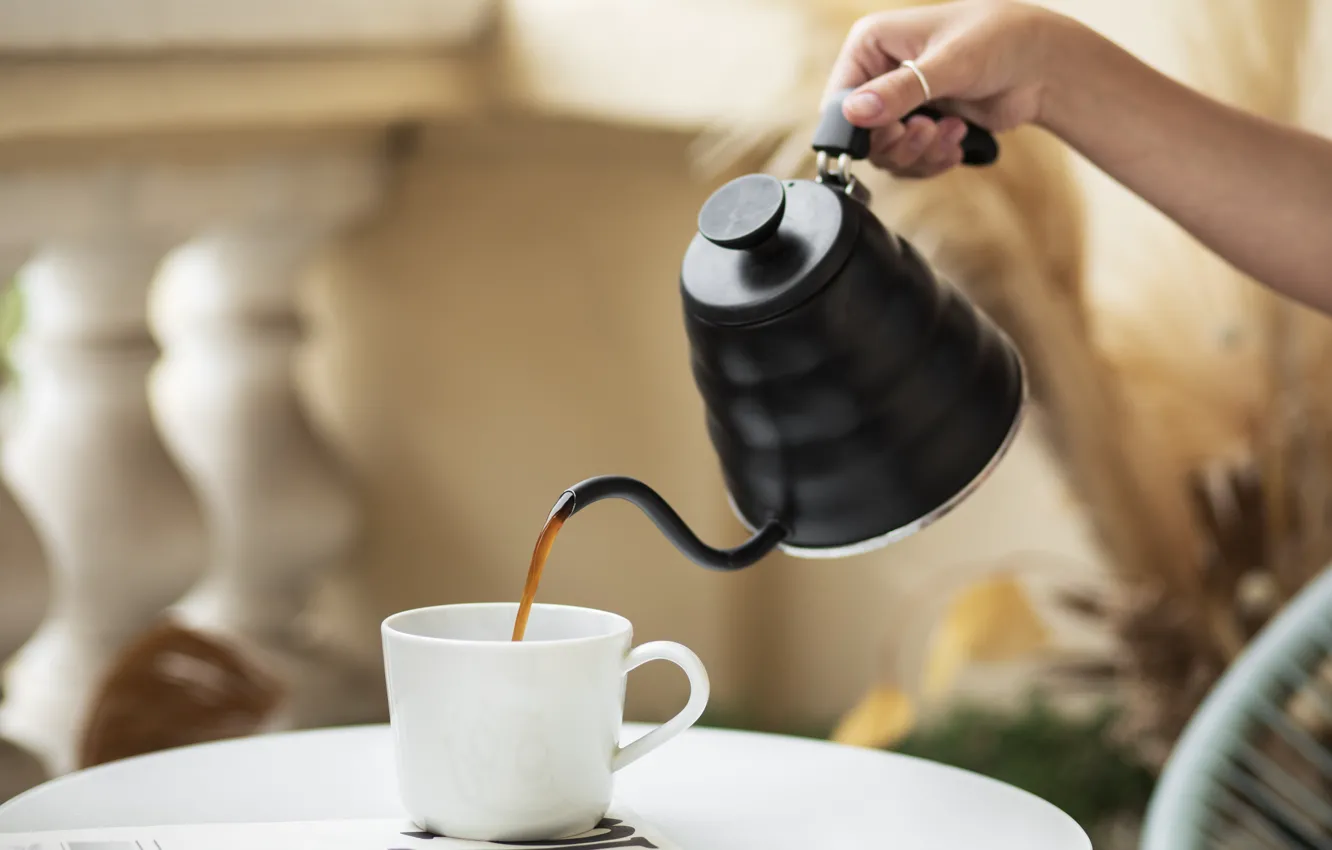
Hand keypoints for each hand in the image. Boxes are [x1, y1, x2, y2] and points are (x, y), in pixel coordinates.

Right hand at [826, 0, 1062, 176]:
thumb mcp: (948, 64)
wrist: (1040, 62)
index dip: (862, 126)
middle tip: (929, 131)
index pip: (840, 99)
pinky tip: (957, 140)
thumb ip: (901, 91)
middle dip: (899, 143)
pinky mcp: (919, 127)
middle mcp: (878, 75)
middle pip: (861, 135)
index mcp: (871, 45)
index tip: (896, 130)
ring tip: (952, 131)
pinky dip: (933, 159)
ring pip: (886, 154)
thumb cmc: (998, 41)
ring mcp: (899, 104)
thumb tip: (856, 112)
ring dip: (921, 152)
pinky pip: (909, 162)